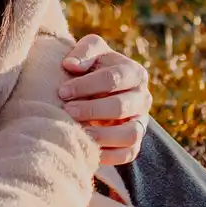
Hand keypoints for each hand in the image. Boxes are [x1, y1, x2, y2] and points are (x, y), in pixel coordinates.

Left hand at [58, 32, 150, 168]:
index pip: (114, 78)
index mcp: (135, 73)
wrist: (95, 91)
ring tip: (79, 133)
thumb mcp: (90, 51)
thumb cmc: (91, 68)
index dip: (87, 85)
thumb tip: (71, 65)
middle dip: (92, 110)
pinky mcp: (134, 143)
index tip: (62, 91)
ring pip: (130, 134)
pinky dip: (108, 155)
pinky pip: (128, 153)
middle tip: (68, 111)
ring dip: (102, 135)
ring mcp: (141, 122)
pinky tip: (86, 148)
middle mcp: (142, 98)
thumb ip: (84, 51)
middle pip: (122, 107)